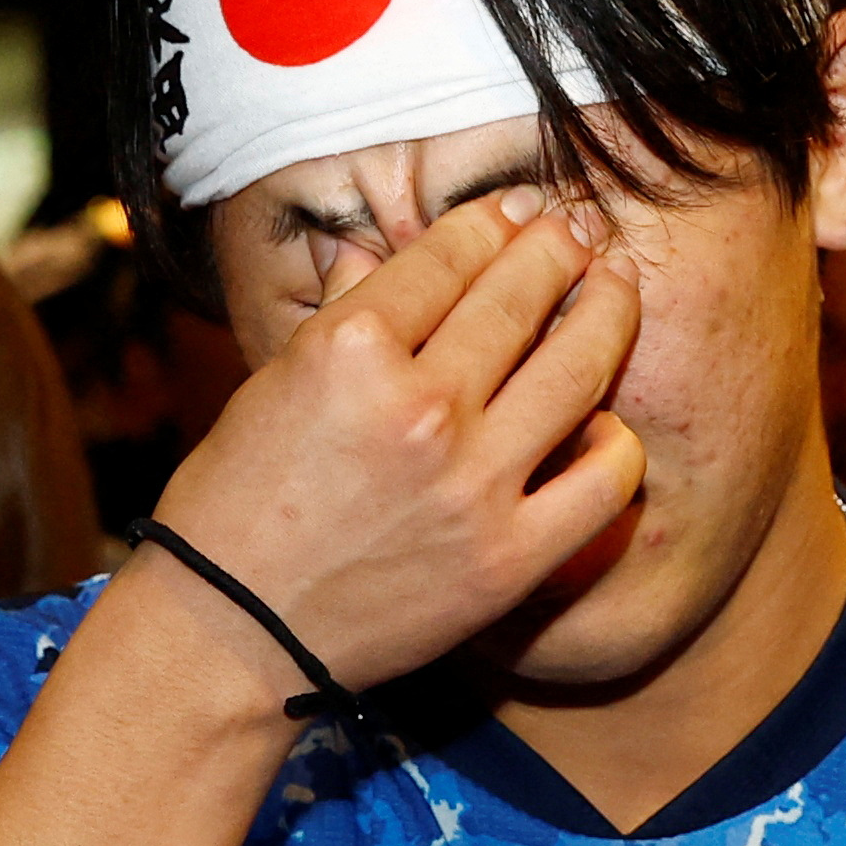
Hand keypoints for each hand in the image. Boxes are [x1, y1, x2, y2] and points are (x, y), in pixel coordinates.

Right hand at [136, 187, 645, 695]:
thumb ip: (350, 311)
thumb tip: (402, 243)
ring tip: (615, 294)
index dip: (493, 222)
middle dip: (560, 249)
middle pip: (522, 295)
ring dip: (609, 313)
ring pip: (580, 366)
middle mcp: (419, 407)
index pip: (451, 255)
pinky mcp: (508, 558)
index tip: (518, 213)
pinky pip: (604, 480)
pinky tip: (602, 425)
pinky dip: (614, 442)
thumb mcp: (277, 379)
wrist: (230, 632)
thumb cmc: (238, 502)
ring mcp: (471, 485)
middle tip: (576, 237)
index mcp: (349, 349)